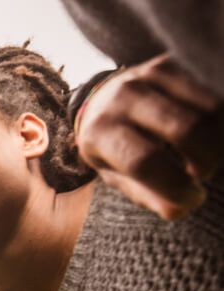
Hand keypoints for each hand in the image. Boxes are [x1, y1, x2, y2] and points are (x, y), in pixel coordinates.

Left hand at [75, 53, 222, 219]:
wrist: (101, 101)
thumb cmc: (113, 149)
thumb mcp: (117, 176)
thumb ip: (147, 195)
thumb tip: (180, 208)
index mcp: (101, 133)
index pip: (145, 161)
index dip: (175, 186)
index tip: (191, 198)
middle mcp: (123, 98)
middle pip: (187, 129)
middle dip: (206, 160)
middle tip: (200, 173)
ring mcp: (148, 75)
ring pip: (210, 109)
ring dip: (218, 141)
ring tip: (204, 154)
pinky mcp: (172, 61)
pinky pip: (215, 92)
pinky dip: (221, 121)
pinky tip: (210, 134)